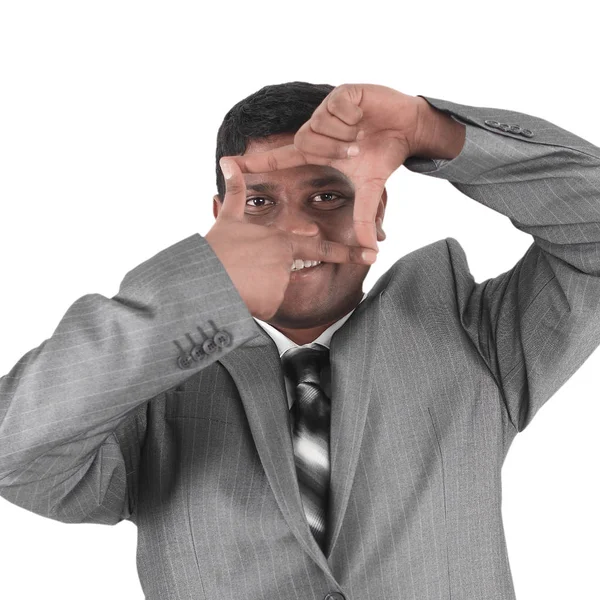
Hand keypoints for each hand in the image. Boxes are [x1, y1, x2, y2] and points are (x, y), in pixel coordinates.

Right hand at [205, 157, 376, 319]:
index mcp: (281, 241)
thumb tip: (229, 162)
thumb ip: (236, 192)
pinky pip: (268, 305)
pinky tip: (240, 294)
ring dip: (260, 288)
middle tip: (251, 273)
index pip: (320, 247)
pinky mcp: (272, 304)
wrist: (201, 280)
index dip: (347, 252)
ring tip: (238, 281)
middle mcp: (286, 262)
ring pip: (277, 289)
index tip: (371, 255)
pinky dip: (256, 303)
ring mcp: (281, 283)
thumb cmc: (215, 250)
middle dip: (274, 274)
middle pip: (290, 271)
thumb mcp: (228, 219)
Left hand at [224, 83, 424, 251]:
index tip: (226, 163)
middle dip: (335, 149)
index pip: (279, 159)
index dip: (254, 163)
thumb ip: (363, 219)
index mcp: (316, 151)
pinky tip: (364, 117)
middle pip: (306, 142)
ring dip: (346, 135)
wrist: (408, 128)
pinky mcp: (340, 93)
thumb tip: (371, 252)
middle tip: (357, 149)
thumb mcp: (370, 190)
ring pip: (321, 126)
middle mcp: (315, 129)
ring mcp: (326, 110)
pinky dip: (353, 118)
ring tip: (362, 133)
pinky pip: (336, 109)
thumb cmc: (383, 154)